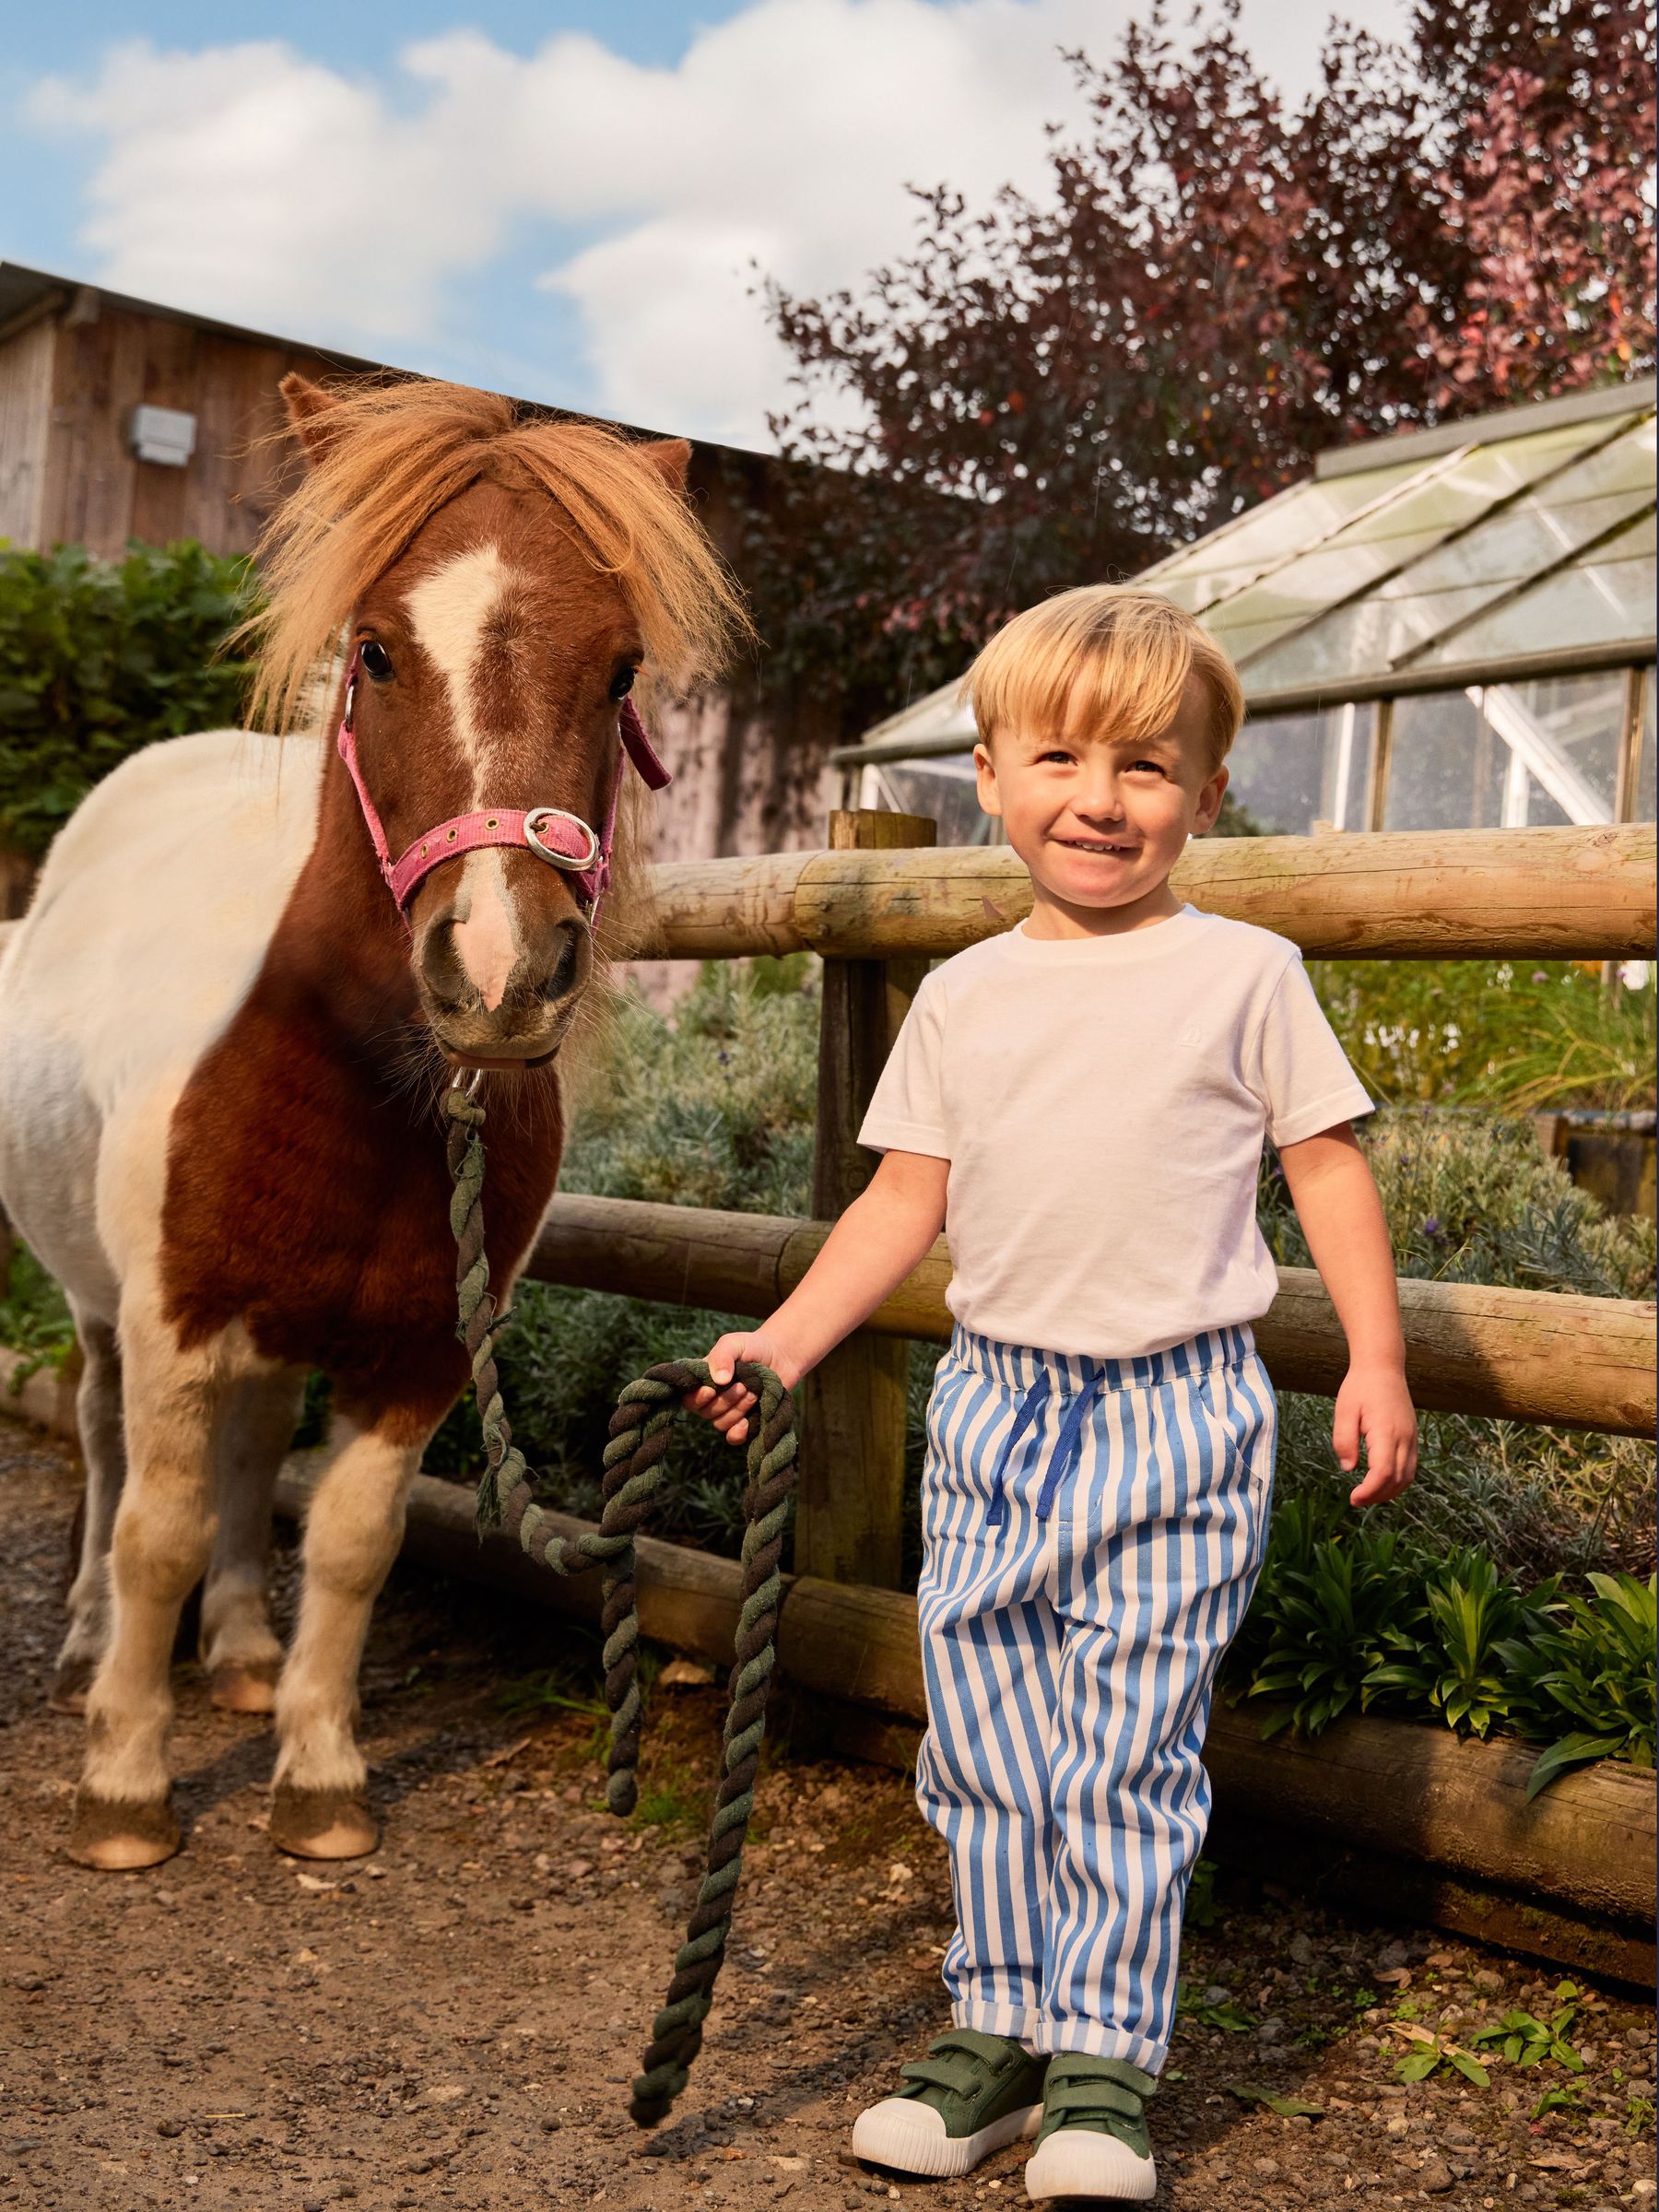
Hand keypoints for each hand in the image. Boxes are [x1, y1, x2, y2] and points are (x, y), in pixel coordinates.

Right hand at [681, 1329, 799, 1446]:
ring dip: (737, 1410)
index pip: (688, 1398)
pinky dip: (738, 1433)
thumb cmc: (752, 1347)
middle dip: (725, 1401)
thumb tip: (718, 1381)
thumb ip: (722, 1356)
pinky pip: (733, 1437)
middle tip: (743, 1386)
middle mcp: (712, 1399)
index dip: (696, 1399)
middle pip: (705, 1412)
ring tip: (753, 1393)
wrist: (781, 1356)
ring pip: (720, 1423)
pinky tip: (747, 1422)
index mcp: (703, 1381)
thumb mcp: (734, 1344)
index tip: (711, 1391)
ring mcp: (728, 1412)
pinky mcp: (745, 1422)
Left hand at [1334, 1362, 1417, 1506]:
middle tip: (1356, 1500)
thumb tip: (1348, 1468)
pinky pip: (1410, 1467)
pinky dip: (1397, 1481)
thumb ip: (1344, 1440)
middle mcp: (1404, 1437)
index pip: (1383, 1473)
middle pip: (1397, 1480)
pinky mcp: (1412, 1437)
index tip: (1352, 1498)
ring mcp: (1412, 1438)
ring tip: (1367, 1495)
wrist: (1383, 1367)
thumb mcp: (1344, 1410)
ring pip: (1408, 1477)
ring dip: (1389, 1492)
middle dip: (1377, 1496)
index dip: (1369, 1491)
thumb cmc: (1360, 1387)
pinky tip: (1381, 1482)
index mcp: (1386, 1431)